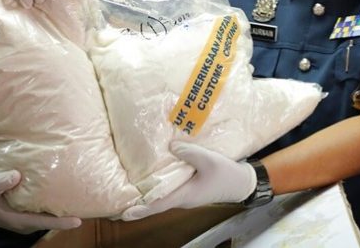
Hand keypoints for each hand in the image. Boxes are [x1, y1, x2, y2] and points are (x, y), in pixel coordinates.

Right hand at [0, 170, 81, 233]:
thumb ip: (0, 182)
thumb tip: (17, 175)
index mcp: (20, 220)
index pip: (46, 223)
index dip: (63, 222)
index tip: (79, 219)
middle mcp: (27, 221)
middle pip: (52, 219)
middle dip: (68, 212)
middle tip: (87, 200)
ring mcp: (27, 216)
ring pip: (49, 213)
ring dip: (62, 205)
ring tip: (80, 193)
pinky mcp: (27, 210)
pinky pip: (44, 207)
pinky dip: (53, 200)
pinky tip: (61, 188)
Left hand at [121, 142, 255, 220]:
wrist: (241, 183)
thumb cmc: (226, 174)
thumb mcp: (209, 160)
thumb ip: (190, 153)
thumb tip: (170, 146)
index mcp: (185, 195)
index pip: (158, 205)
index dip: (140, 209)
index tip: (123, 212)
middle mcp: (182, 198)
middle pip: (155, 203)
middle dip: (137, 203)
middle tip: (117, 202)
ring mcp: (185, 194)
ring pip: (161, 196)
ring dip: (145, 195)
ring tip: (128, 190)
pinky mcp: (188, 188)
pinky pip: (168, 189)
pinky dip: (157, 186)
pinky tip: (150, 177)